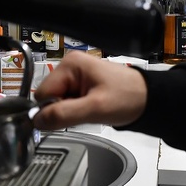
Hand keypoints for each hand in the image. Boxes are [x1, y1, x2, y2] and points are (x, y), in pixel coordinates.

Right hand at [32, 51, 147, 129]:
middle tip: (85, 112)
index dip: (52, 109)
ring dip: (70, 111)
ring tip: (90, 109)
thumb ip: (63, 114)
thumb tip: (36, 121)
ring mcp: (75, 75)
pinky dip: (76, 109)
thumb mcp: (94, 108)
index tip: (72, 115)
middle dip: (63, 109)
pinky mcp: (81, 84)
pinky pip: (67, 101)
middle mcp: (69, 66)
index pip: (42, 93)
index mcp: (70, 64)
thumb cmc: (126, 98)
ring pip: (57, 101)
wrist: (149, 99)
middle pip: (49, 96)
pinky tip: (90, 108)